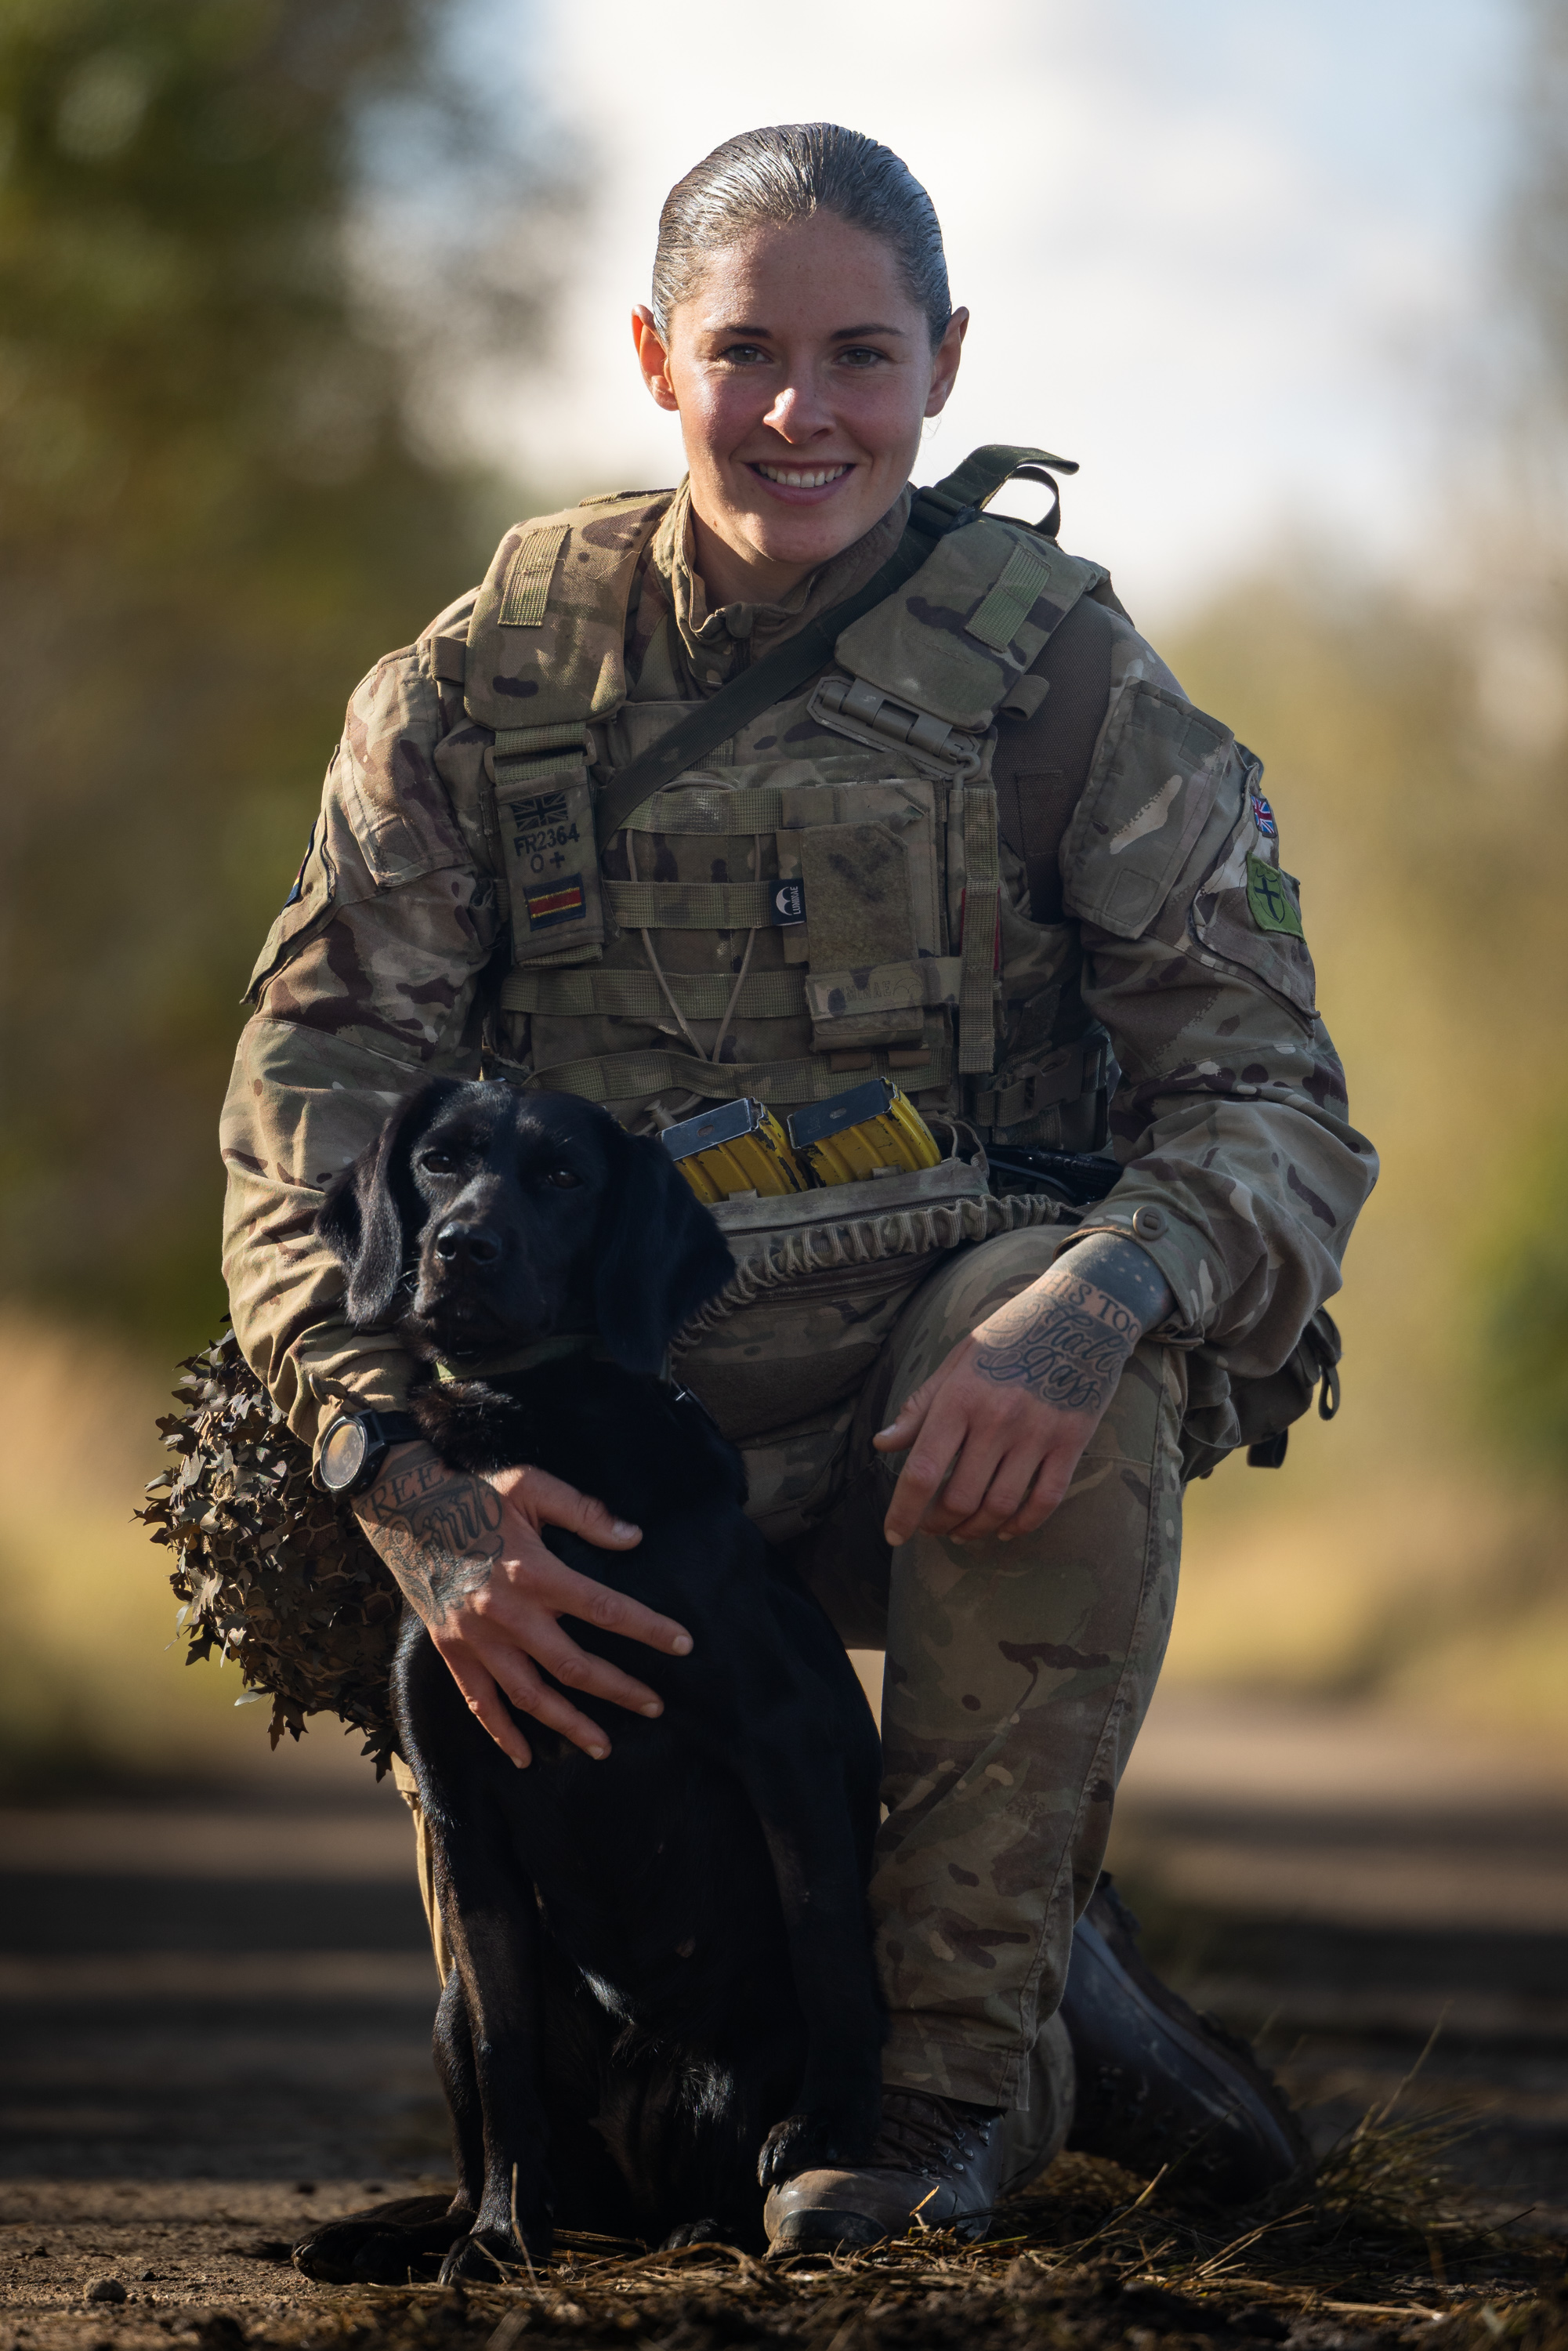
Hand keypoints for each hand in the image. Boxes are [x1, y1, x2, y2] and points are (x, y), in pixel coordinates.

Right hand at [352, 1444, 691, 1766]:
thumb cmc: (476, 1495)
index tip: (682, 1645)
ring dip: (570, 1725)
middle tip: (654, 1707)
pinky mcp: (453, 1652)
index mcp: (535, 1572)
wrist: (407, 1511)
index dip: (648, 1629)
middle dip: (619, 1689)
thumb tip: (633, 1539)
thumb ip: (586, 1513)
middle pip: (574, 1666)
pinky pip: (479, 1703)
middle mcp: (509, 1615)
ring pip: (531, 1696)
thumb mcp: (532, 1486)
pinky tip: (525, 1758)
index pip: (606, 1609)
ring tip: (603, 1747)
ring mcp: (478, 1640)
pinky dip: (502, 1733)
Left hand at [875, 1234, 1173, 1546]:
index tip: (894, 1535)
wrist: (1082, 1312)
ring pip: (1000, 1506)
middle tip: (931, 1527)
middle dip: (938, 1524)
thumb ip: (920, 1406)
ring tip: (963, 1530)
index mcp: (961, 1397)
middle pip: (960, 1498)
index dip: (904, 1512)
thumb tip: (881, 1446)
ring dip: (976, 1529)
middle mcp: (997, 1419)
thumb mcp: (958, 1360)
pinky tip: (1006, 1529)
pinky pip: (1045, 1500)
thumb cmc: (1011, 1334)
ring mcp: (1038, 1433)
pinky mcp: (1072, 1442)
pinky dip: (1023, 1524)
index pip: (923, 1470)